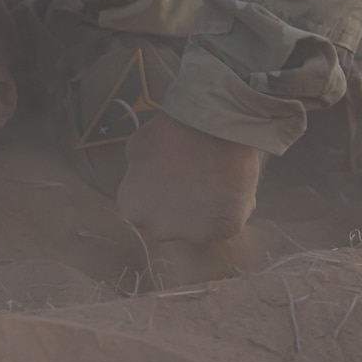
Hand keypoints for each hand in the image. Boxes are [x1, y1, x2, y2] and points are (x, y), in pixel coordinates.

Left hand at [117, 111, 261, 243]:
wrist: (212, 127)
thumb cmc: (172, 131)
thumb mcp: (137, 147)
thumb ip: (137, 173)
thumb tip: (145, 180)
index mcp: (132, 209)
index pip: (140, 210)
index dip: (155, 193)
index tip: (168, 178)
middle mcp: (158, 229)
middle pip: (169, 222)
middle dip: (178, 206)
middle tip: (192, 179)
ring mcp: (193, 234)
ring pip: (198, 226)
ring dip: (204, 211)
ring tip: (213, 180)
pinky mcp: (225, 231)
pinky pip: (225, 224)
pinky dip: (228, 210)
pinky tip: (229, 186)